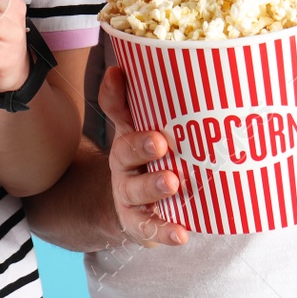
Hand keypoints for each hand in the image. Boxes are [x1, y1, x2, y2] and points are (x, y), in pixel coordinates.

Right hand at [98, 64, 187, 247]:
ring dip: (153, 186)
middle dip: (141, 146)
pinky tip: (182, 234)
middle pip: (125, 152)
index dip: (114, 92)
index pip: (116, 110)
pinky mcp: (139, 223)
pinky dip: (165, 231)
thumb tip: (128, 64)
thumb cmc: (148, 161)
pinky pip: (150, 227)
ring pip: (136, 191)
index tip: (117, 73)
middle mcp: (123, 164)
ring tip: (172, 183)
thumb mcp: (144, 131)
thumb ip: (142, 103)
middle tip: (160, 142)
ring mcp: (128, 195)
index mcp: (126, 135)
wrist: (131, 208)